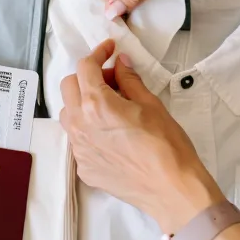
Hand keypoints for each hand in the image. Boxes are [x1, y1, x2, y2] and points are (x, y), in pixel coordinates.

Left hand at [59, 39, 224, 233]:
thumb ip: (129, 81)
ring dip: (82, 103)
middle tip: (112, 79)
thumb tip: (120, 64)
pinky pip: (77, 140)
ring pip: (67, 114)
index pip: (85, 67)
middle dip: (87, 77)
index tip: (109, 50)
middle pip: (69, 87)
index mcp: (96, 104)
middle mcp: (79, 125)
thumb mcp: (151, 105)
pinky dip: (88, 130)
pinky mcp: (84, 167)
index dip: (98, 53)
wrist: (171, 189)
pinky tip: (111, 135)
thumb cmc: (167, 146)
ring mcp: (79, 149)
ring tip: (109, 107)